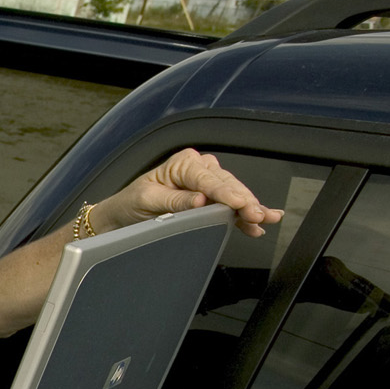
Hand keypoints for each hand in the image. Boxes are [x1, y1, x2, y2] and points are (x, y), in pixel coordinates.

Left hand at [98, 149, 284, 237]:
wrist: (122, 215)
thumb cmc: (131, 203)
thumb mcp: (148, 200)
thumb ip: (175, 200)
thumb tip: (199, 200)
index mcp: (183, 163)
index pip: (208, 179)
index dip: (225, 193)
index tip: (239, 203)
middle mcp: (199, 168)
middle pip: (227, 186)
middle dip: (245, 201)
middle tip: (258, 215)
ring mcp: (207, 183)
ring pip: (234, 195)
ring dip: (251, 208)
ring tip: (267, 219)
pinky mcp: (210, 199)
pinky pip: (230, 207)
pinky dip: (243, 217)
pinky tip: (257, 225)